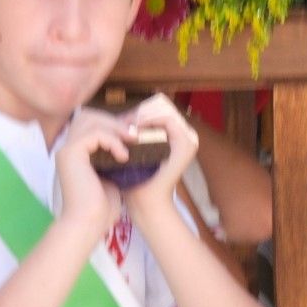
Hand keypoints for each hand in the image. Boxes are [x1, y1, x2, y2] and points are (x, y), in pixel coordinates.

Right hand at [53, 106, 125, 237]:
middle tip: (134, 134)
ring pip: (91, 120)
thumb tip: (129, 139)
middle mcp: (67, 148)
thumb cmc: (101, 207)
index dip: (113, 123)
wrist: (88, 224)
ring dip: (115, 127)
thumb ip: (113, 156)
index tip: (133, 133)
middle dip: (114, 121)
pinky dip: (112, 141)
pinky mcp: (70, 153)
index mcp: (76, 153)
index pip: (91, 123)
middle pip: (89, 115)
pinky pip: (95, 133)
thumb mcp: (111, 175)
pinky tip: (123, 156)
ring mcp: (66, 149)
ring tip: (132, 141)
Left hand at [118, 94, 200, 217]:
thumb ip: (133, 133)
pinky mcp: (186, 143)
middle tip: (122, 121)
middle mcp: (187, 133)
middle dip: (140, 110)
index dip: (140, 109)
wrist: (146, 203)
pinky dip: (149, 120)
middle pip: (163, 104)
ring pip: (164, 108)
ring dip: (142, 114)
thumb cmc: (136, 180)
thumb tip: (117, 115)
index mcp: (177, 134)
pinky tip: (133, 129)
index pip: (159, 107)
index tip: (120, 120)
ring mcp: (189, 138)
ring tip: (125, 125)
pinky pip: (167, 119)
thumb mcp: (135, 151)